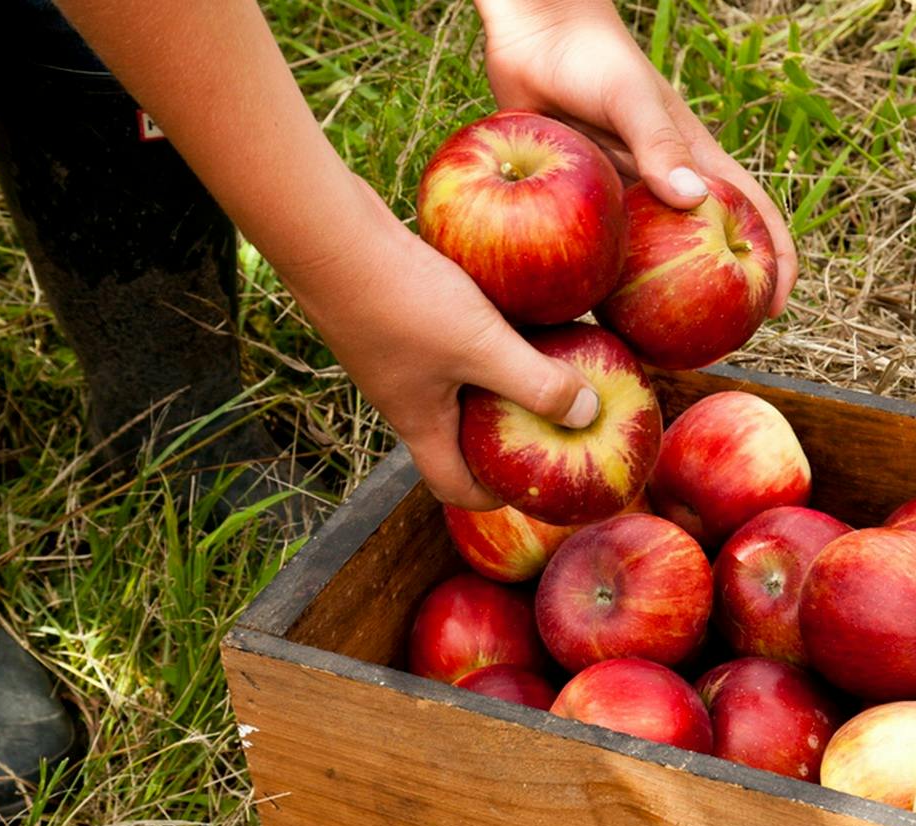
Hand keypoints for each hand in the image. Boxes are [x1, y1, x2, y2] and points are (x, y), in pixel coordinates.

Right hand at [281, 175, 599, 508]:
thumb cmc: (403, 301)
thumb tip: (589, 415)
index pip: (452, 486)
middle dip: (498, 437)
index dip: (490, 497)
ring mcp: (394, 357)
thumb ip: (535, 382)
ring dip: (489, 383)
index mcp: (420, 423)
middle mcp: (404, 397)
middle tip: (546, 421)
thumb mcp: (481, 345)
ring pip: (450, 386)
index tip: (528, 485)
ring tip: (536, 361)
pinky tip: (503, 307)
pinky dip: (474, 340)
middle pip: (454, 437)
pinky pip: (442, 343)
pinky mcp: (392, 316)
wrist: (327, 238)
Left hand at [476, 0, 797, 315]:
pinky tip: (595, 319)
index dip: (775, 259)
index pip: (752, 214)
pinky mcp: (587, 202)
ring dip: (662, 301)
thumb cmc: (591, 56)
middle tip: (718, 347)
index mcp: (694, 161)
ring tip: (659, 351)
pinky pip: (604, 250)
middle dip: (721, 297)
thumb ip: (660, 145)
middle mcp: (665, 185)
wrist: (534, 33)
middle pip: (708, 250)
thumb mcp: (630, 98)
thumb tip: (697, 203)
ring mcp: (626, 197)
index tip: (776, 308)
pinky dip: (606, 283)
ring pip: (656, 259)